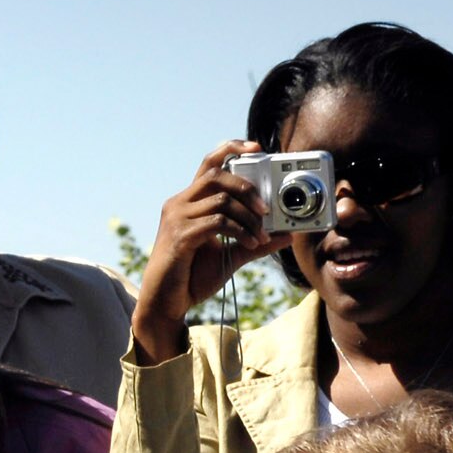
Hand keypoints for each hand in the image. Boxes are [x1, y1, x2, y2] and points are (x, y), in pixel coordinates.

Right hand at [132, 141, 293, 364]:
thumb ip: (255, 243)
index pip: (209, 163)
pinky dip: (240, 231)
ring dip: (249, 217)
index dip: (232, 148)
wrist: (165, 304)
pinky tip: (252, 244)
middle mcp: (179, 204)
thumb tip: (286, 234)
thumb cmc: (191, 278)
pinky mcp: (180, 237)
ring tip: (263, 236)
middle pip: (217, 175)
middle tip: (267, 208)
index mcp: (188, 202)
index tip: (257, 148)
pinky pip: (217, 223)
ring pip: (221, 199)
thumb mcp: (230, 256)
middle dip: (247, 187)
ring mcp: (176, 219)